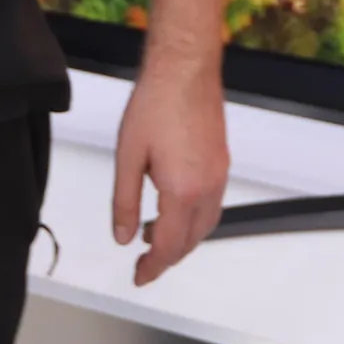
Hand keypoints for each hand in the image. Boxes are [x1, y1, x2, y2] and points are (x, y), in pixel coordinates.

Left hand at [111, 55, 227, 284]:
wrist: (185, 68)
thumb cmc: (157, 102)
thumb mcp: (128, 157)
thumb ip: (124, 202)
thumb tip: (123, 234)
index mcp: (183, 190)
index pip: (169, 246)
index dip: (153, 267)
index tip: (140, 275)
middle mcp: (207, 186)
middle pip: (192, 240)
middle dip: (168, 256)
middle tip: (145, 263)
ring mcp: (219, 173)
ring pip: (206, 224)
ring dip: (183, 238)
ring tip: (155, 235)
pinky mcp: (221, 159)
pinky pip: (212, 204)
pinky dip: (194, 218)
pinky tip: (175, 208)